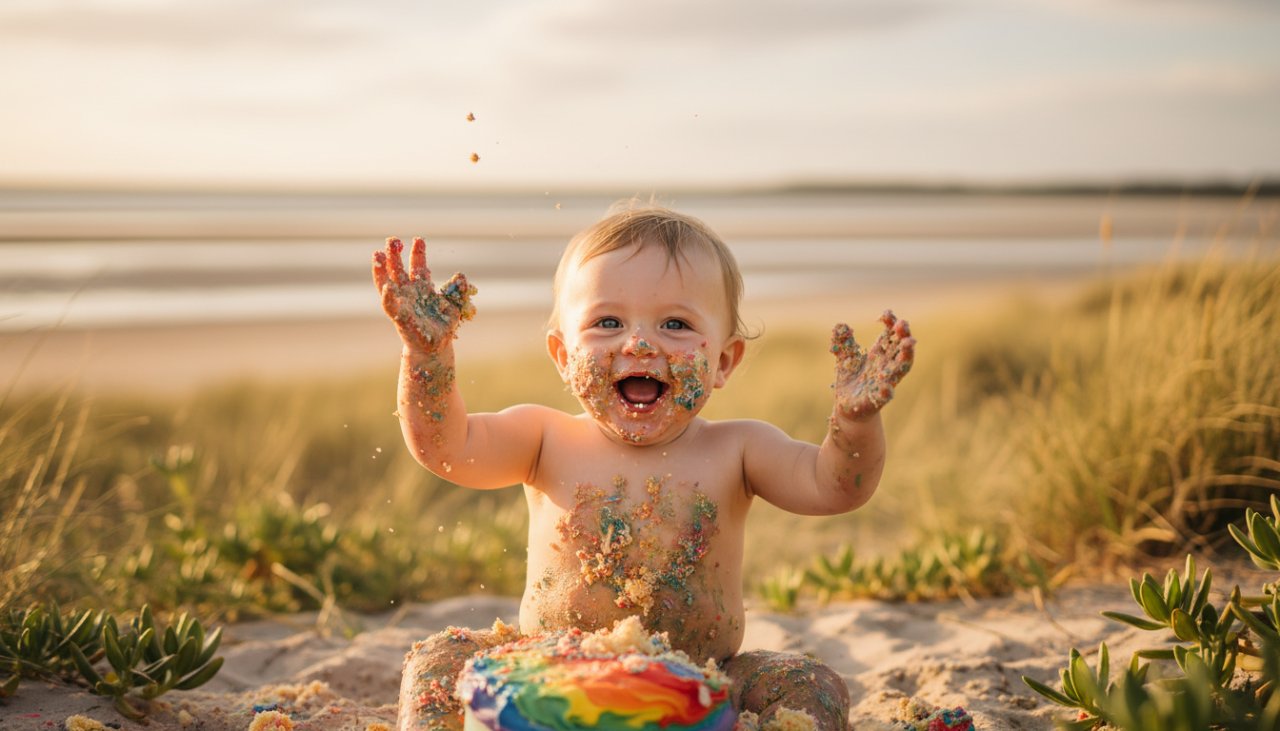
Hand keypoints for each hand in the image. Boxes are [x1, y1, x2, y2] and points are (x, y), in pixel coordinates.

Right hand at [372, 237, 476, 351]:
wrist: (436, 347)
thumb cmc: (443, 326)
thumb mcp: (454, 305)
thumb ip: (457, 289)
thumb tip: (461, 276)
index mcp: (422, 287)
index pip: (418, 266)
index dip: (418, 252)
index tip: (418, 239)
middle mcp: (409, 292)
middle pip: (398, 269)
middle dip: (394, 255)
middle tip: (392, 239)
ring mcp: (402, 303)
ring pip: (387, 283)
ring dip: (381, 270)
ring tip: (377, 254)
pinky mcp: (399, 317)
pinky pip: (390, 306)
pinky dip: (388, 297)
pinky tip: (387, 287)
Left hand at [831, 310, 914, 417]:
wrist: (848, 408)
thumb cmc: (851, 381)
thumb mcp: (845, 359)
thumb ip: (843, 343)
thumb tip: (839, 325)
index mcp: (880, 354)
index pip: (890, 336)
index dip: (890, 324)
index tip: (887, 314)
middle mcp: (886, 366)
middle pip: (900, 348)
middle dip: (903, 336)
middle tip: (903, 324)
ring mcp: (885, 382)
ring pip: (900, 369)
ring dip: (906, 356)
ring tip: (909, 343)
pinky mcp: (877, 399)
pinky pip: (885, 395)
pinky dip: (886, 391)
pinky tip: (886, 387)